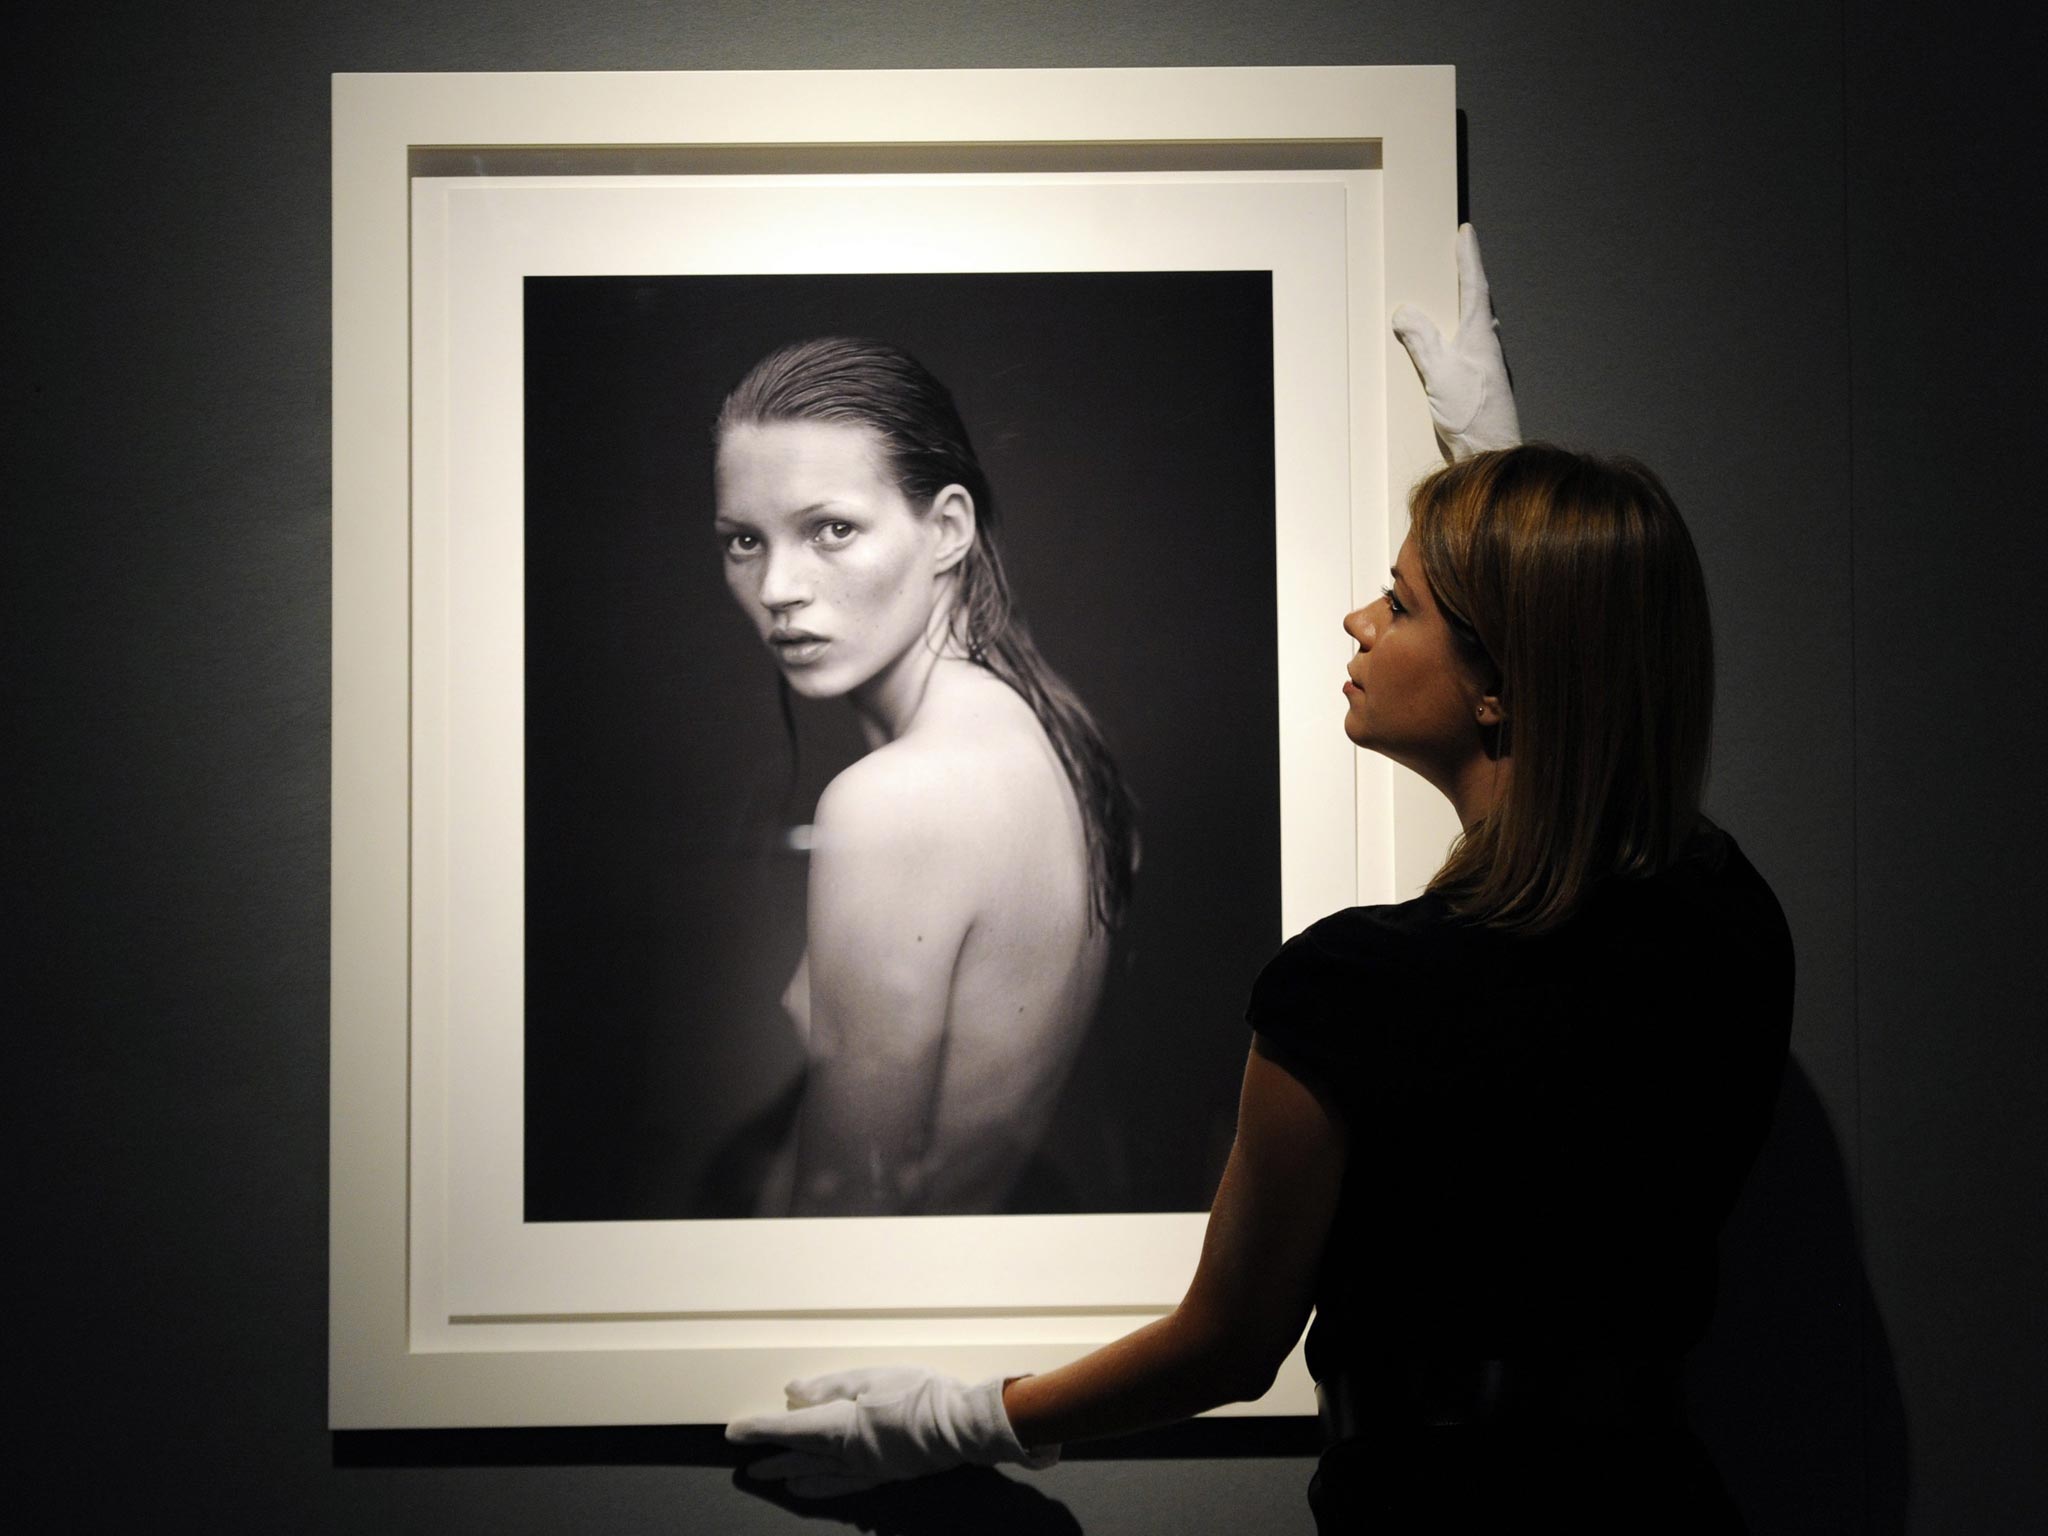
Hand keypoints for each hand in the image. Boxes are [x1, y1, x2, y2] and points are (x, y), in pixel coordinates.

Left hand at [726, 1367, 1059, 1498]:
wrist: (962, 1424)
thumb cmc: (919, 1392)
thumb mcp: (872, 1377)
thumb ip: (830, 1385)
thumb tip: (794, 1393)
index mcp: (840, 1427)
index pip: (790, 1429)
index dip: (759, 1430)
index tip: (734, 1432)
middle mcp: (847, 1455)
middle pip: (800, 1458)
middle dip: (773, 1459)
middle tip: (748, 1467)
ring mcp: (866, 1470)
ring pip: (821, 1476)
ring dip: (795, 1476)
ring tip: (778, 1480)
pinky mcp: (884, 1475)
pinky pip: (846, 1485)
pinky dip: (826, 1487)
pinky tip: (819, 1486)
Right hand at [1391, 223, 1521, 460]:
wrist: (1491, 453)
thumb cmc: (1473, 415)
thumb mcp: (1440, 374)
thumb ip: (1423, 341)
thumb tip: (1405, 312)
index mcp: (1480, 336)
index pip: (1475, 286)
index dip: (1469, 258)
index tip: (1466, 232)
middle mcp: (1487, 346)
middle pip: (1479, 301)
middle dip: (1470, 276)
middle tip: (1460, 255)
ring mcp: (1486, 364)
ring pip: (1477, 324)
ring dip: (1466, 305)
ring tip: (1453, 294)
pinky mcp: (1480, 383)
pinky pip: (1468, 346)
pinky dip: (1458, 334)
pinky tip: (1450, 342)